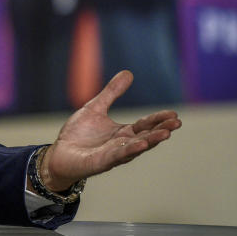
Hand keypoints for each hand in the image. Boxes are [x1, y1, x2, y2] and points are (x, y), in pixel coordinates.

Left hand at [40, 70, 180, 191]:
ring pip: (136, 147)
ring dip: (151, 141)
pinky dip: (130, 150)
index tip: (174, 114)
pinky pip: (118, 155)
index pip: (145, 125)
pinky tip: (142, 144)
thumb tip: (129, 73)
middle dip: (161, 130)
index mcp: (123, 133)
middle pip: (146, 136)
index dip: (159, 119)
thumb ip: (112, 92)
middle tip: (177, 122)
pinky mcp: (101, 162)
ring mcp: (114, 155)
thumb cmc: (78, 134)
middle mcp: (123, 144)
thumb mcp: (95, 108)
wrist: (59, 154)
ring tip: (166, 133)